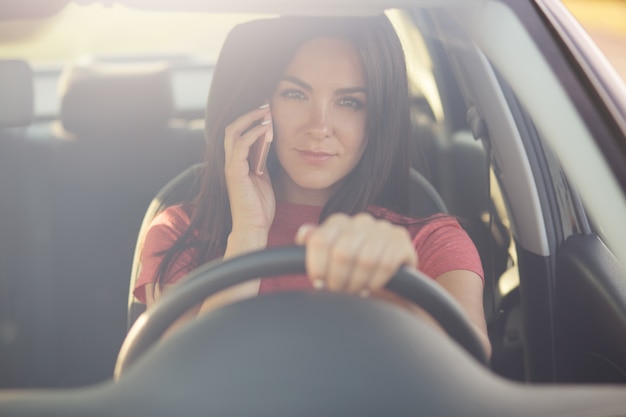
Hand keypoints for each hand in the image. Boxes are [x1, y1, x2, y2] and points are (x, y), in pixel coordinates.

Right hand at [224, 104, 275, 236]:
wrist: (253, 227)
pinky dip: (253, 133)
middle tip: (266, 105)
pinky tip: (266, 128)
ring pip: (234, 132)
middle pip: (233, 128)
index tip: (267, 109)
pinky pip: (241, 145)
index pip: (238, 133)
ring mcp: (230, 166)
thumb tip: (268, 144)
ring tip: (267, 111)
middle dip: (250, 114)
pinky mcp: (234, 172)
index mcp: (236, 162)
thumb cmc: (259, 207)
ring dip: (251, 119)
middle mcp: (230, 161)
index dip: (250, 119)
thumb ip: (262, 161)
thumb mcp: (264, 178)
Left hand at [295, 213, 417, 294]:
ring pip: (364, 260)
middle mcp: (360, 220)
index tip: (318, 282)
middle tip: (339, 290)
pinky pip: (386, 264)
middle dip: (338, 278)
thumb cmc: (352, 269)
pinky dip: (376, 280)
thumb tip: (305, 233)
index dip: (317, 267)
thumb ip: (313, 245)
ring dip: (357, 282)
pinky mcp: (401, 239)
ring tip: (355, 290)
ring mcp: (383, 228)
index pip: (320, 241)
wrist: (387, 278)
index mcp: (339, 222)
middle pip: (342, 253)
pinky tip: (371, 286)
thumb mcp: (328, 259)